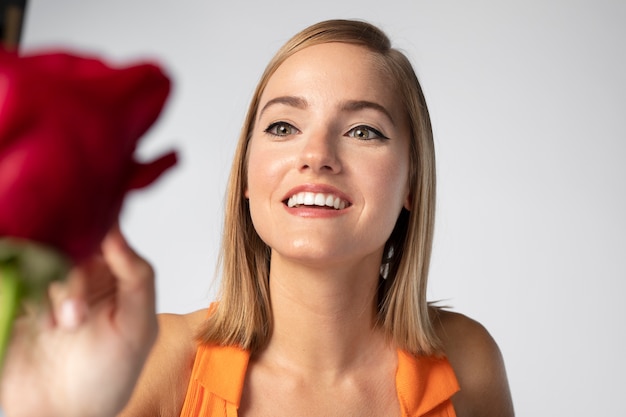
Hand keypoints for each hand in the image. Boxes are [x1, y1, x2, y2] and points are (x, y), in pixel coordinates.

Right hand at [0, 226, 157, 416]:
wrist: (60, 416)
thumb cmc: (108, 377)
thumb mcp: (138, 329)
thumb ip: (137, 277)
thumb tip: (118, 232)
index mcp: (117, 279)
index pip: (107, 238)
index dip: (100, 238)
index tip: (92, 245)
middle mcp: (83, 279)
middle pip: (72, 249)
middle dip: (75, 280)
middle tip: (76, 318)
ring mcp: (48, 290)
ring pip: (42, 262)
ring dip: (52, 293)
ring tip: (63, 328)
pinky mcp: (20, 303)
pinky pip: (17, 279)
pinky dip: (28, 297)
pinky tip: (42, 326)